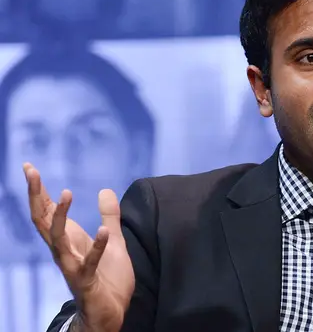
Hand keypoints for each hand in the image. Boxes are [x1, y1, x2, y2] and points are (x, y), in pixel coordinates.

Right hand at [24, 163, 133, 331]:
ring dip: (61, 216)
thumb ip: (110, 216)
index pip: (48, 211)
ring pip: (58, 239)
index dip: (38, 190)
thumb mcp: (114, 240)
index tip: (29, 167)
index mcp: (69, 239)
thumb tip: (104, 190)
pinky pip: (88, 262)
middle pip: (43, 220)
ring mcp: (72, 265)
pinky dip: (96, 247)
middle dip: (37, 195)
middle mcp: (64, 250)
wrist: (109, 313)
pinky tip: (103, 231)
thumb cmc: (108, 278)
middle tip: (31, 172)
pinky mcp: (87, 280)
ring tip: (66, 193)